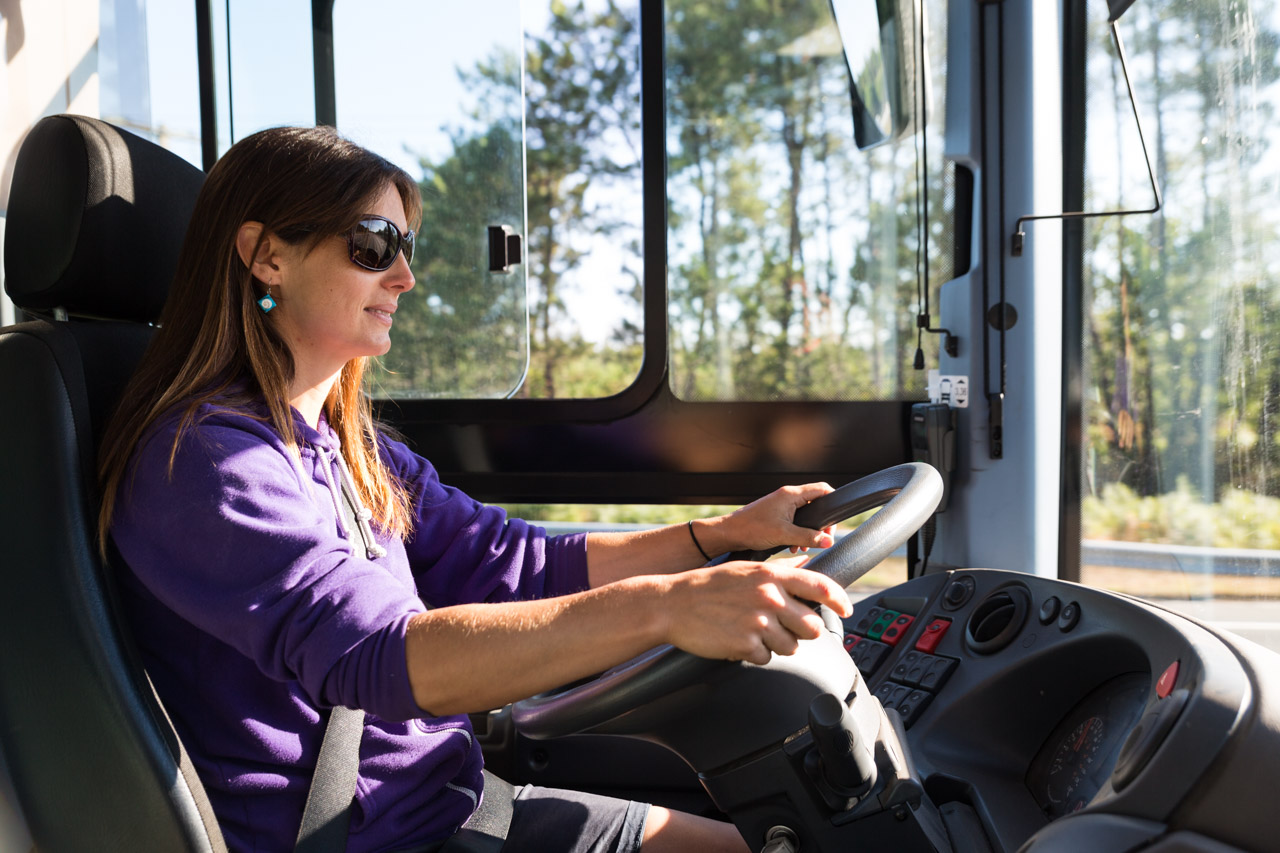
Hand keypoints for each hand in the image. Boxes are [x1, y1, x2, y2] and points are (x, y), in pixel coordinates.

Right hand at [657, 557, 852, 664]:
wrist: (672, 604)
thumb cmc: (708, 586)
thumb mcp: (746, 569)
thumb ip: (780, 570)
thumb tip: (805, 563)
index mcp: (772, 575)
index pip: (821, 586)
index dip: (839, 600)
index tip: (845, 610)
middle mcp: (769, 597)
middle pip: (812, 626)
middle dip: (802, 631)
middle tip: (784, 628)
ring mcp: (759, 622)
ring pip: (792, 646)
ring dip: (777, 644)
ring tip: (754, 632)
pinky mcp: (746, 645)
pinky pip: (767, 658)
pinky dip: (755, 654)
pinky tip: (738, 640)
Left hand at [694, 483, 837, 556]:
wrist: (729, 533)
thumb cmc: (751, 529)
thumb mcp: (784, 534)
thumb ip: (808, 537)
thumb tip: (828, 541)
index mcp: (791, 495)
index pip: (822, 489)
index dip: (833, 502)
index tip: (835, 521)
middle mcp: (788, 497)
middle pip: (816, 504)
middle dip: (820, 524)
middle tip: (821, 539)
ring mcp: (782, 505)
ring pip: (806, 515)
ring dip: (808, 531)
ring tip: (802, 546)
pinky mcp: (777, 515)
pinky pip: (795, 521)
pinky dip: (797, 533)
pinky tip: (792, 546)